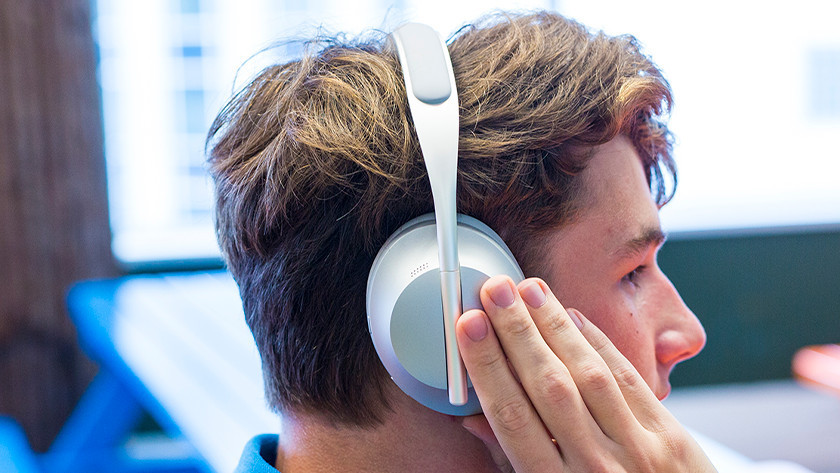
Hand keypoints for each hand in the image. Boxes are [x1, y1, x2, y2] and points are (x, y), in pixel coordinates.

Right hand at [455, 275, 716, 472]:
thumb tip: (472, 419)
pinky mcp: (671, 438)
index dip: (488, 366)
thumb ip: (512, 462)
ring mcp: (639, 452)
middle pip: (549, 388)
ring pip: (589, 377)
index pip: (511, 416)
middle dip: (517, 333)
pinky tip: (573, 316)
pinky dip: (599, 344)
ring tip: (528, 290)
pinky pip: (630, 381)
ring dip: (554, 327)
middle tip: (494, 289)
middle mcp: (596, 469)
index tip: (468, 325)